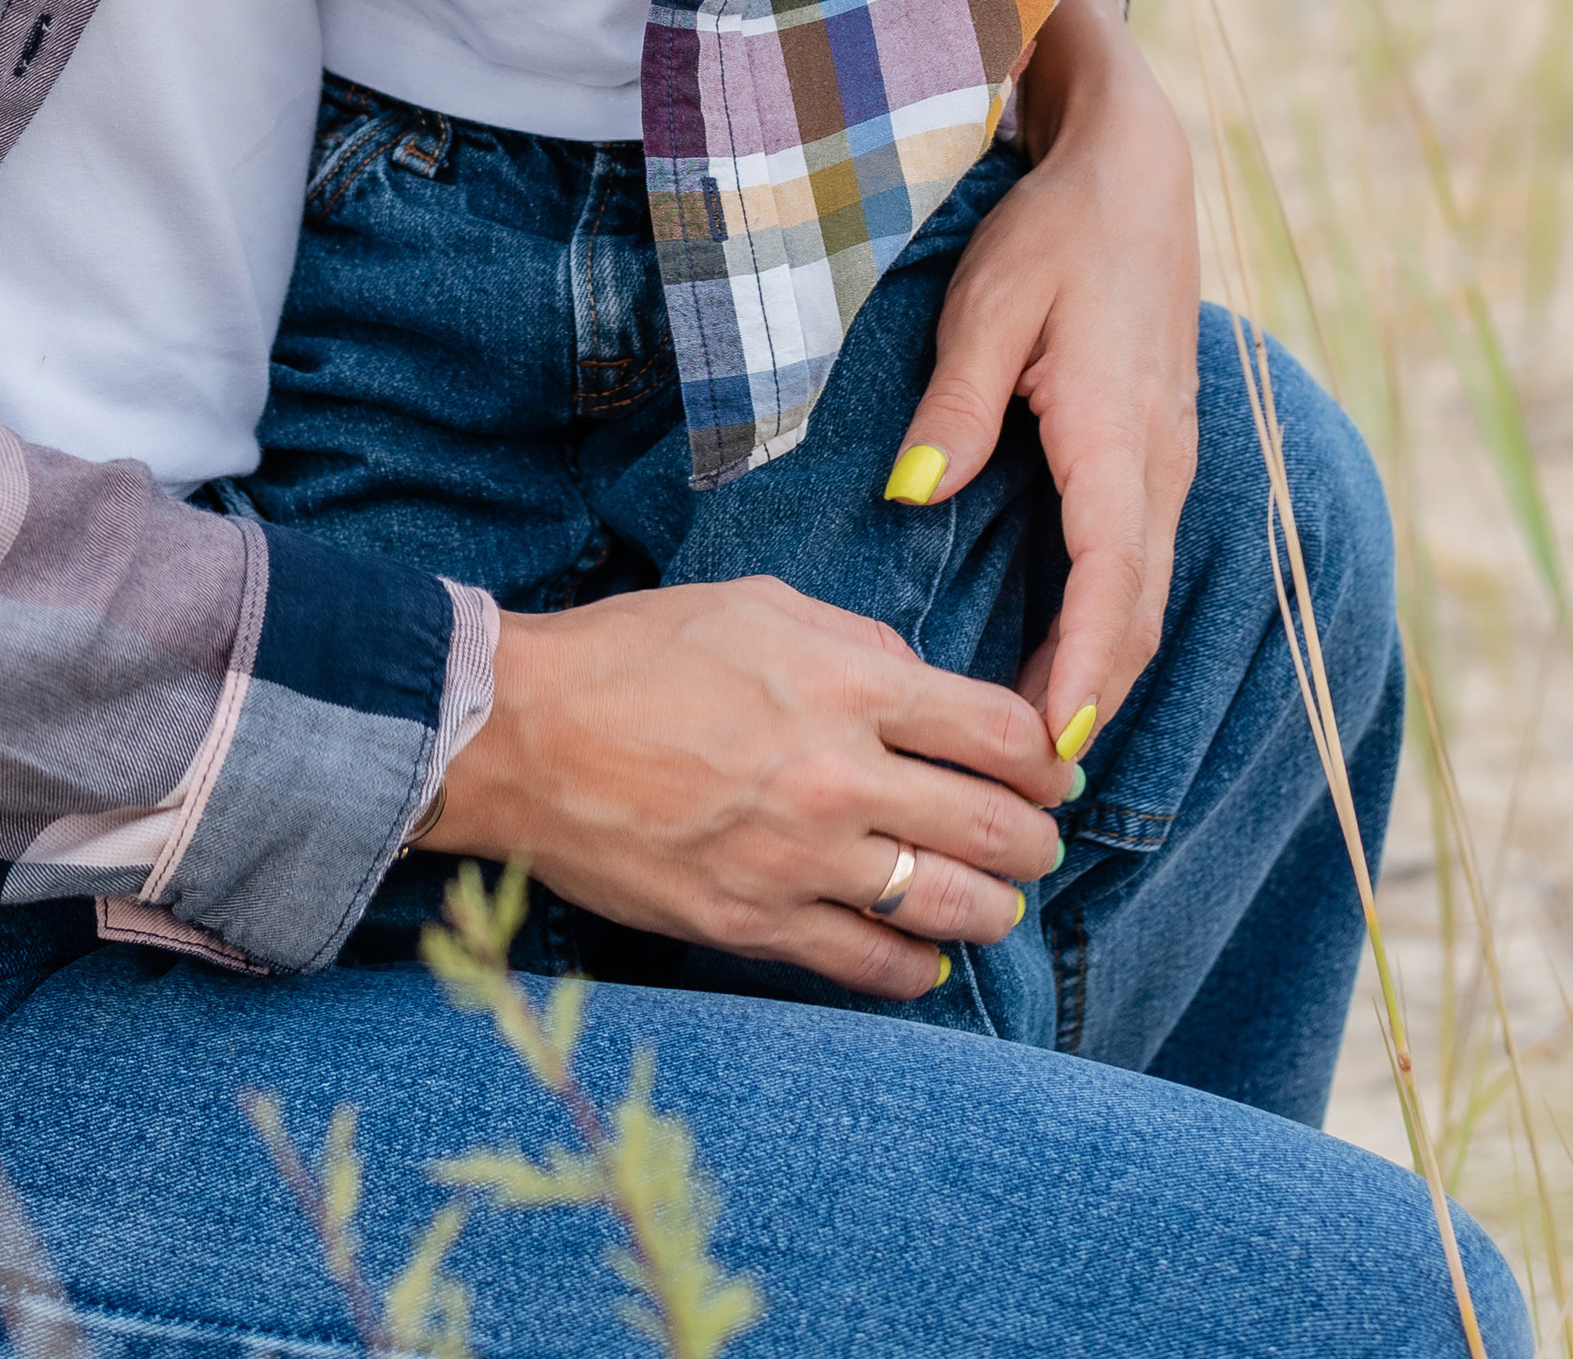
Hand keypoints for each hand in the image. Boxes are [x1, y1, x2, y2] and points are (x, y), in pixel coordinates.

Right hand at [429, 576, 1072, 996]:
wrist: (521, 735)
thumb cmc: (635, 652)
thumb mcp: (758, 603)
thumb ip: (857, 642)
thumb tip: (922, 686)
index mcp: (846, 685)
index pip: (998, 733)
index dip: (1045, 756)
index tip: (1051, 767)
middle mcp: (837, 777)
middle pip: (992, 828)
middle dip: (1036, 840)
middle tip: (1038, 840)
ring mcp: (797, 861)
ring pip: (948, 907)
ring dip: (993, 908)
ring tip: (997, 900)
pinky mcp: (753, 924)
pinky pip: (872, 967)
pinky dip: (918, 969)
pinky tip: (929, 956)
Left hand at [884, 0, 1199, 764]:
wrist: (1136, 173)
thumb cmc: (1056, 232)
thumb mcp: (990, 305)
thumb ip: (957, 402)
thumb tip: (915, 491)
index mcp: (1119, 436)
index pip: (1109, 581)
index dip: (1078, 668)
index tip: (1045, 744)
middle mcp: (1160, 464)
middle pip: (1135, 612)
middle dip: (1087, 697)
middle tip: (1019, 778)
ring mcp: (1170, 462)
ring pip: (1145, 594)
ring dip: (1099, 668)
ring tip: (1030, 741)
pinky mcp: (1159, 453)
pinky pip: (1142, 562)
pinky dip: (1109, 623)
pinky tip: (1060, 651)